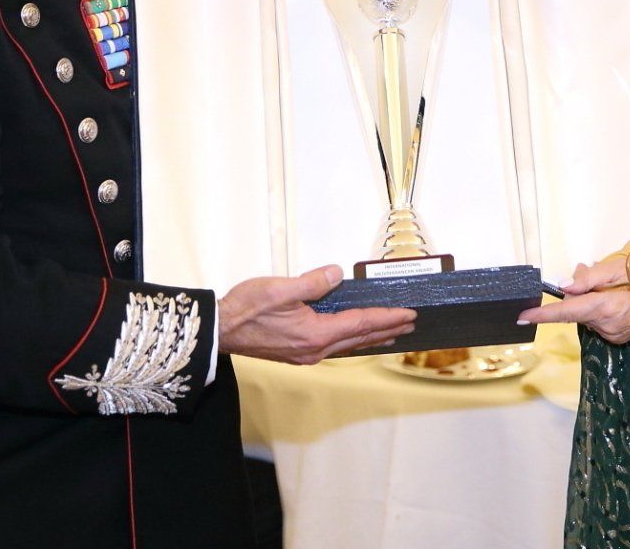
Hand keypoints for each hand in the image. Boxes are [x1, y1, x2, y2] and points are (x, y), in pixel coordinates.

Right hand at [216, 265, 414, 364]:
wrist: (219, 330)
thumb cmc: (245, 309)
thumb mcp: (280, 288)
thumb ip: (312, 282)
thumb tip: (336, 274)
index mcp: (315, 333)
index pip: (361, 324)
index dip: (387, 318)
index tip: (409, 314)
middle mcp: (315, 349)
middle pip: (360, 338)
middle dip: (387, 330)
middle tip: (410, 324)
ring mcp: (306, 354)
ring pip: (348, 345)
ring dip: (371, 337)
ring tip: (391, 333)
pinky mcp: (297, 353)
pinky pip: (335, 347)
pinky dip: (352, 340)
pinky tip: (354, 337)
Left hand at [517, 257, 629, 344]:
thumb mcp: (621, 267)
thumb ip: (590, 278)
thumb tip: (565, 285)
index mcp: (603, 308)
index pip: (564, 313)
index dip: (541, 314)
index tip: (522, 316)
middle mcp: (605, 326)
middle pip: (577, 310)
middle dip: (578, 293)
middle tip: (591, 271)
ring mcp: (613, 334)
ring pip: (589, 315)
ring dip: (592, 300)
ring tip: (614, 283)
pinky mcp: (621, 337)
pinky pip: (601, 321)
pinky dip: (602, 308)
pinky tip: (620, 296)